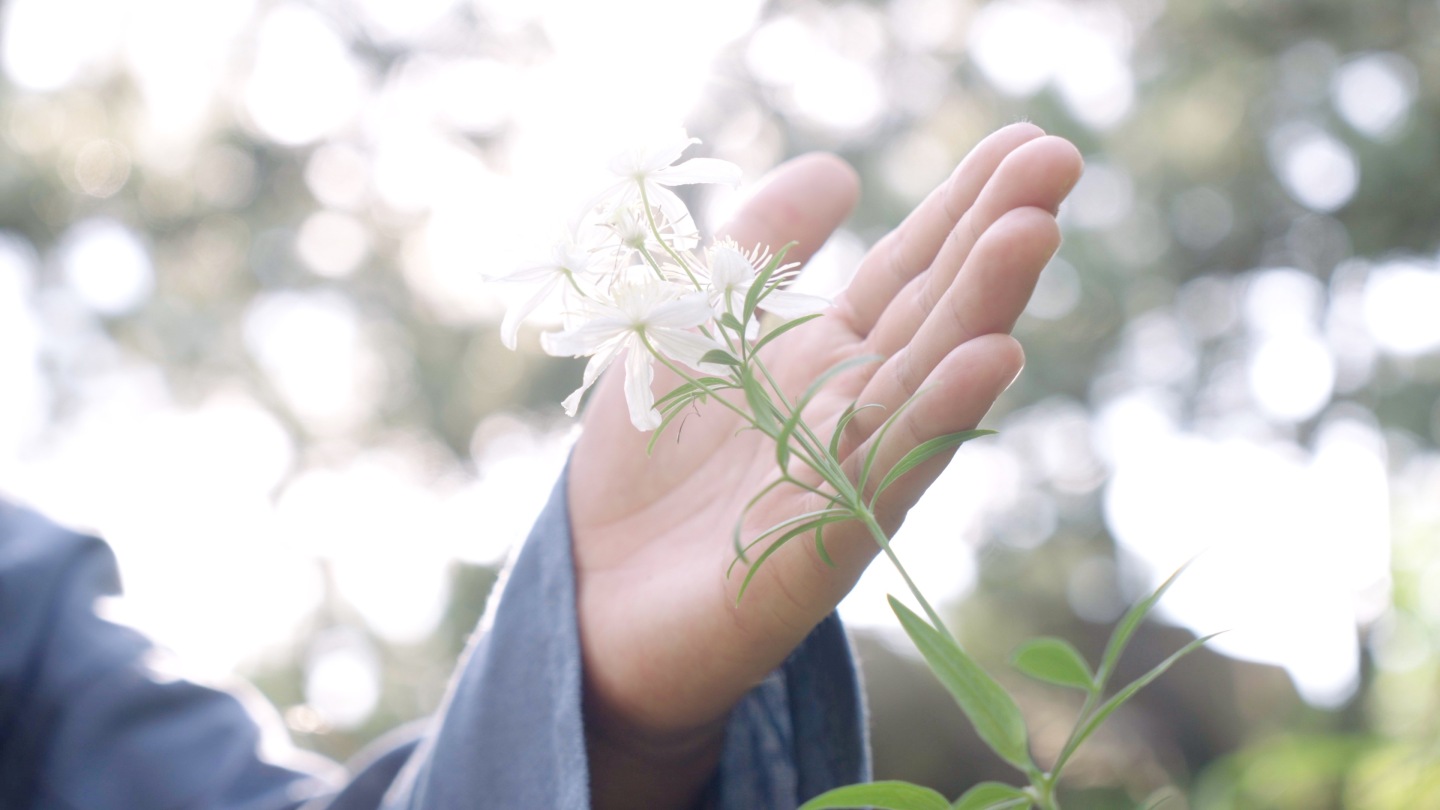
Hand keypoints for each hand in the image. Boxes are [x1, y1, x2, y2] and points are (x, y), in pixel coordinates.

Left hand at [568, 123, 1083, 808]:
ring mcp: (843, 481)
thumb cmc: (647, 463)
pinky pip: (883, 478)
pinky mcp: (815, 549)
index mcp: (827, 361)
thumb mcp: (688, 327)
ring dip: (979, 311)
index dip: (961, 208)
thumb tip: (839, 170)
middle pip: (932, 318)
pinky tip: (989, 361)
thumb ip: (755, 249)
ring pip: (924, 389)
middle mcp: (853, 415)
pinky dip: (937, 421)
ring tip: (1031, 233)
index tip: (1026, 140)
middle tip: (1058, 159)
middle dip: (991, 240)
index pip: (908, 273)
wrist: (596, 596)